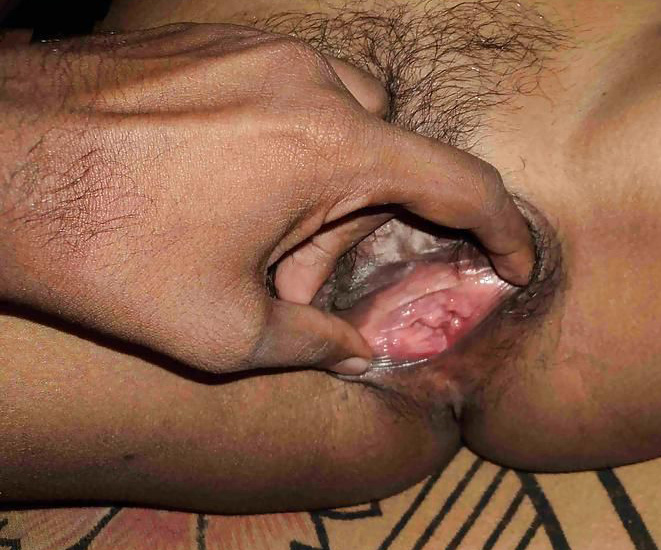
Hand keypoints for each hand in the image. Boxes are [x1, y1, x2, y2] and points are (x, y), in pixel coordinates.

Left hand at [0, 23, 533, 372]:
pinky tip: (219, 195)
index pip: (458, 182)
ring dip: (319, 189)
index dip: (502, 230)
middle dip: (360, 228)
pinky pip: (286, 94)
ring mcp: (258, 51)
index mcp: (329, 146)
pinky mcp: (215, 42)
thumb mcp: (222, 334)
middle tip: (295, 287)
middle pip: (388, 158)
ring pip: (340, 123)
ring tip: (246, 244)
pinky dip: (280, 150)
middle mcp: (309, 81)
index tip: (514, 263)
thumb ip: (313, 345)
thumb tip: (358, 353)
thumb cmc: (103, 250)